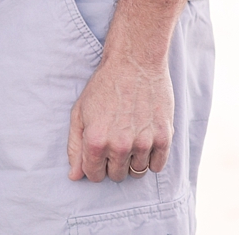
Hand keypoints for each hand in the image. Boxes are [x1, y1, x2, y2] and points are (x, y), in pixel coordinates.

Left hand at [67, 53, 173, 182]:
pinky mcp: (164, 137)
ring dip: (132, 161)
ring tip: (130, 138)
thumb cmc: (104, 85)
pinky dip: (151, 158)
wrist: (135, 62)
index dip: (94, 166)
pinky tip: (144, 140)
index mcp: (96, 140)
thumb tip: (74, 177)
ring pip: (137, 172)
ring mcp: (144, 143)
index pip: (93, 175)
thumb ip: (75, 147)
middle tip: (115, 142)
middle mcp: (120, 146)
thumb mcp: (80, 112)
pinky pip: (158, 166)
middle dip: (113, 163)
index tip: (98, 154)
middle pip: (116, 176)